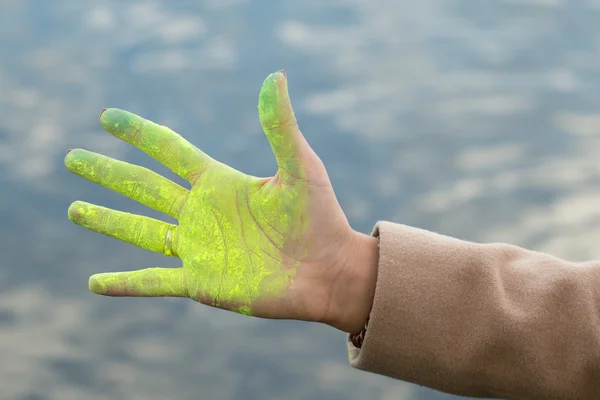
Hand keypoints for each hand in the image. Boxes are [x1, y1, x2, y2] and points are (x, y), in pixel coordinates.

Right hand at [65, 71, 376, 332]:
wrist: (329, 272)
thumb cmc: (319, 217)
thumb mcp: (299, 167)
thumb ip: (279, 126)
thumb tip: (274, 76)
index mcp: (219, 182)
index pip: (169, 150)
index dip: (139, 132)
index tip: (108, 118)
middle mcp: (202, 213)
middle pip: (143, 186)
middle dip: (107, 172)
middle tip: (72, 157)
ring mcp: (198, 248)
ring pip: (140, 231)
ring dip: (106, 220)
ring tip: (74, 209)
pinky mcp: (201, 282)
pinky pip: (153, 282)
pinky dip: (124, 283)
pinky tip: (95, 283)